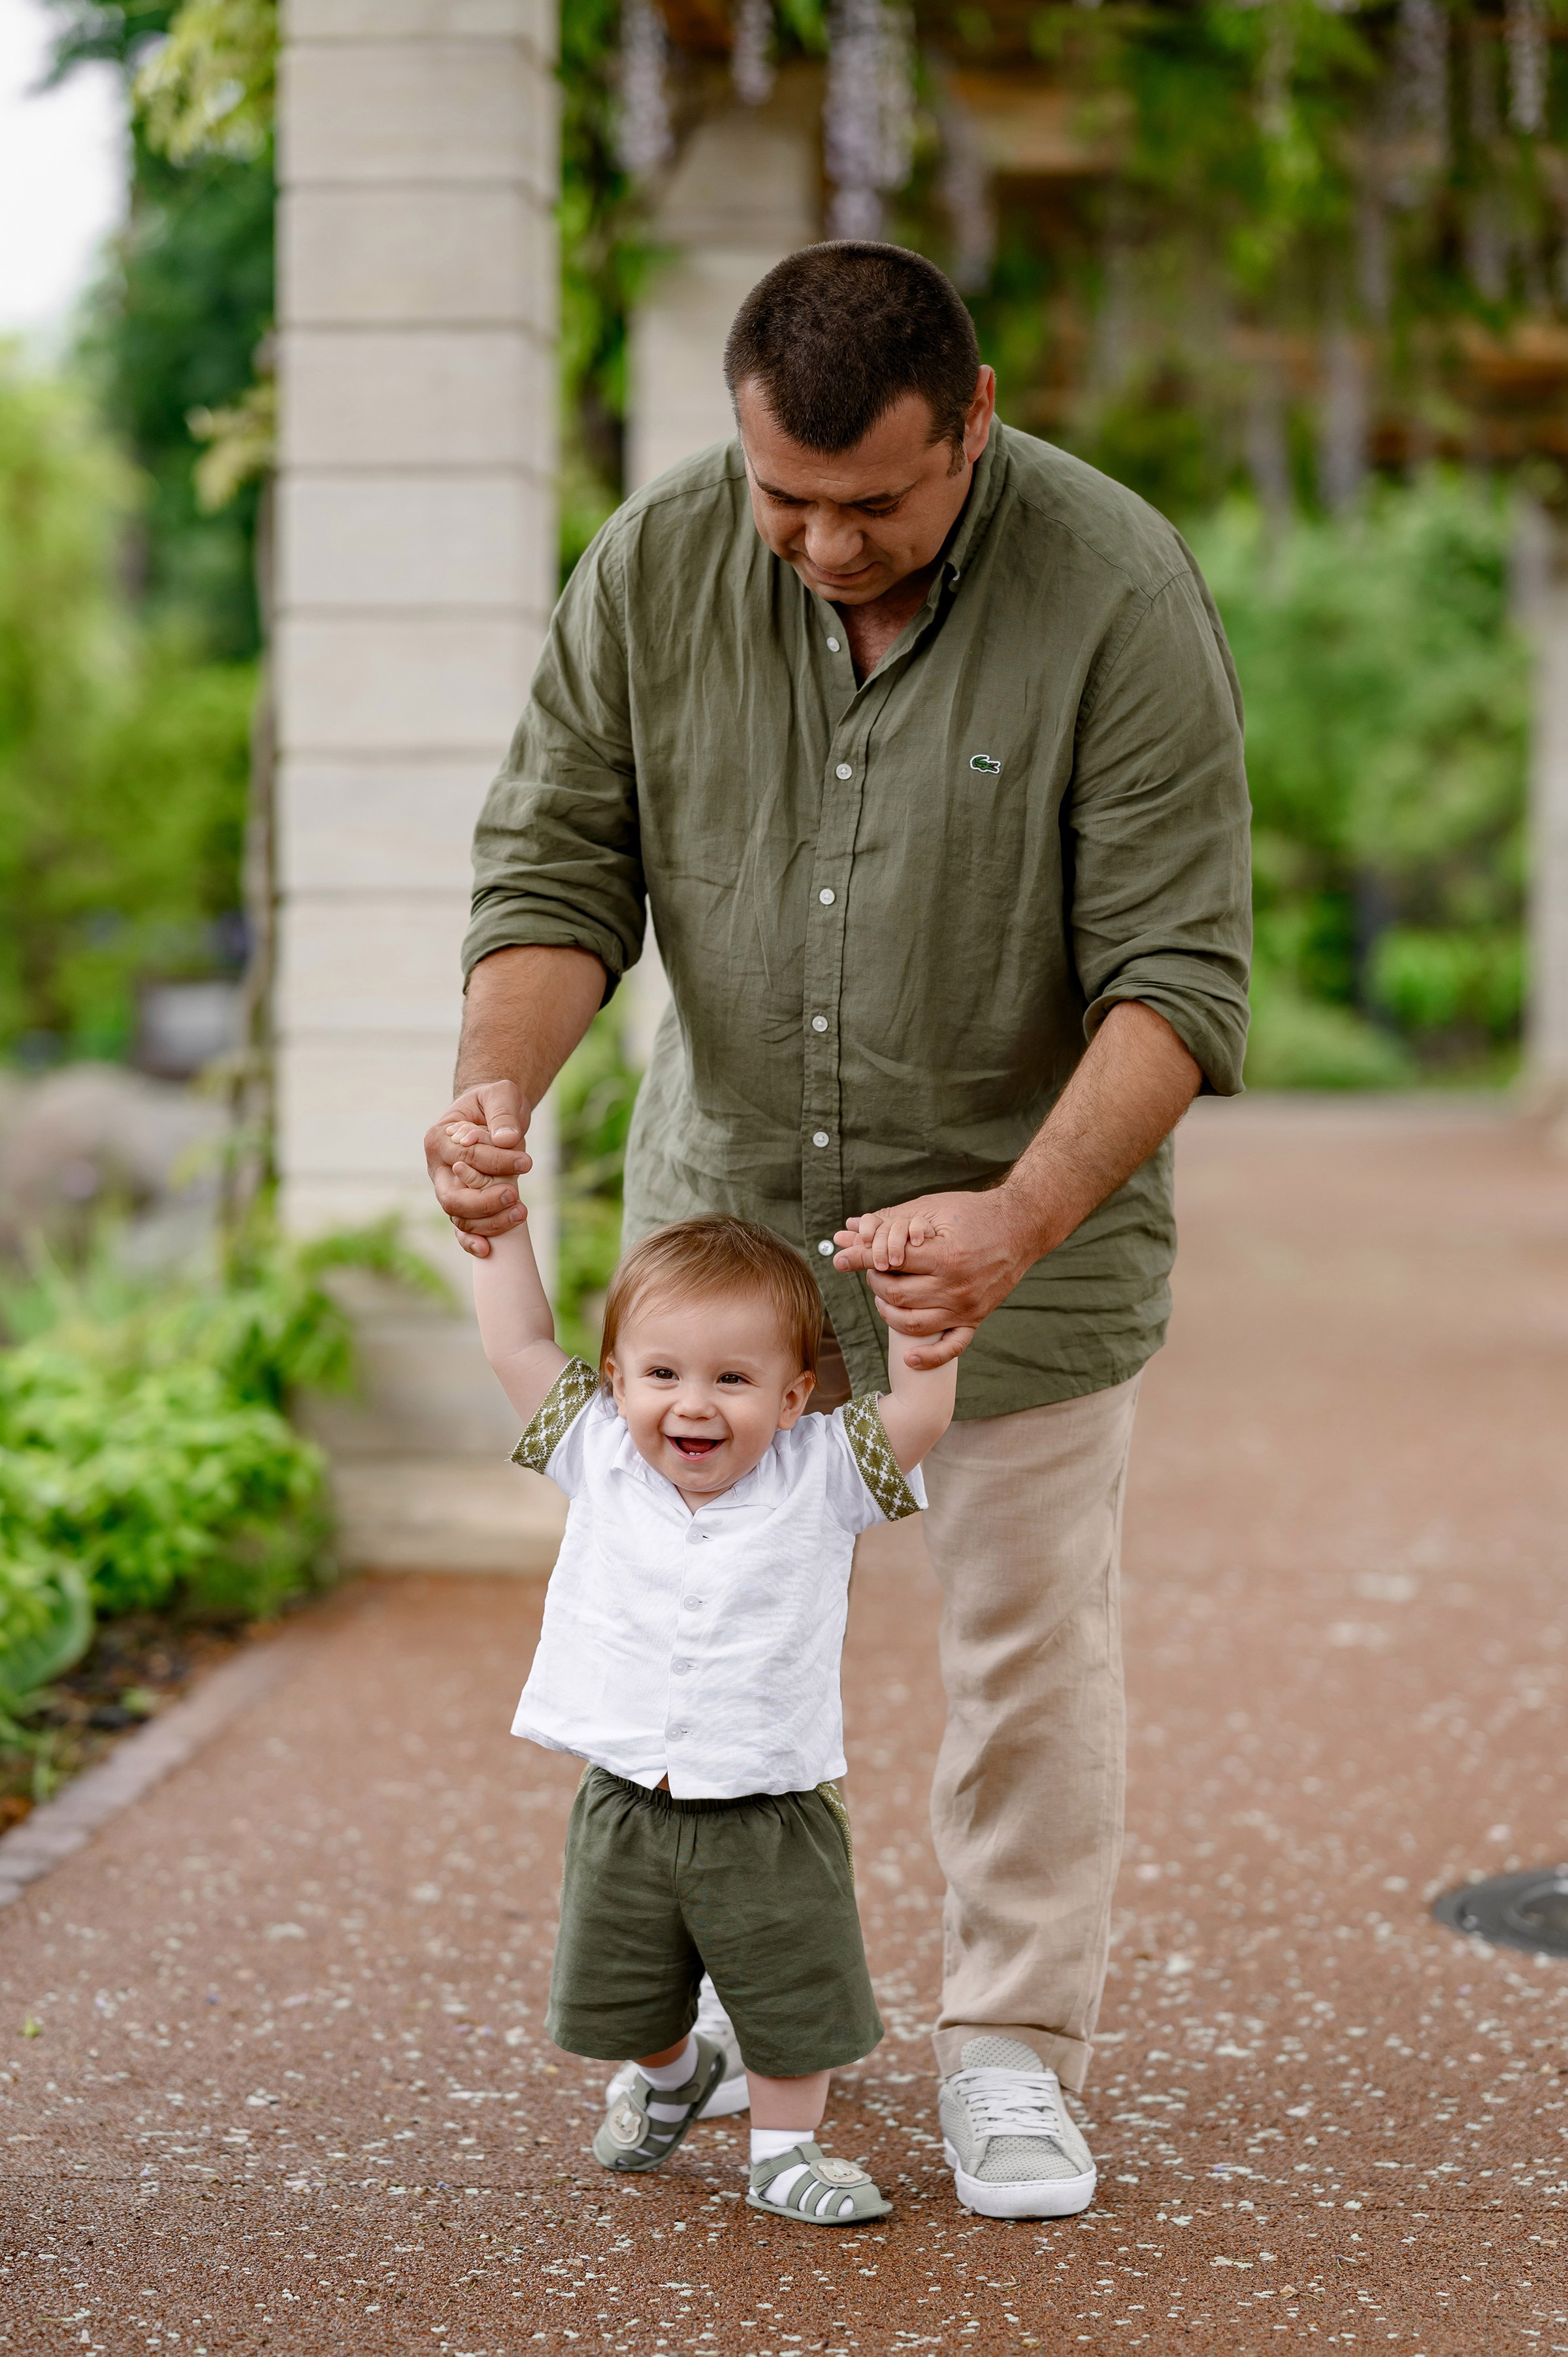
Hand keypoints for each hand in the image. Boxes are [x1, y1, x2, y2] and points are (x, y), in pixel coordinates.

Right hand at [424, 1079, 532, 1259]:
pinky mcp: (461, 1205)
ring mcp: (447, 1190)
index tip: (526, 1162)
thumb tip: (507, 1140)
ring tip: (521, 1212)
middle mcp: (437, 1169)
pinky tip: (489, 1250)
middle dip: (484, 1201)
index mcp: (439, 1139)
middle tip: (515, 1195)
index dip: (496, 1162)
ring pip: (458, 1217)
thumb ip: (502, 1115)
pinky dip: (471, 1242)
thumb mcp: (500, 1096)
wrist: (492, 1114)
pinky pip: (461, 1229)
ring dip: (489, 1222)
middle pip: (451, 1197)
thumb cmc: (493, 1103)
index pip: (465, 1158)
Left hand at [832, 1187, 1036, 1368]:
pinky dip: (928, 1358)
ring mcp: (967, 1307)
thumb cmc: (975, 1212)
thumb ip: (894, 1220)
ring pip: (913, 1324)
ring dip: (888, 1312)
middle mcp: (956, 1286)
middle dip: (875, 1281)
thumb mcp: (934, 1208)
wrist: (1021, 1226)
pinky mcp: (976, 1318)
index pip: (889, 1262)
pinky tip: (909, 1359)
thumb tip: (851, 1227)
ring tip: (884, 1296)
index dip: (860, 1259)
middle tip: (873, 1270)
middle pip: (896, 1295)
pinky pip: (951, 1347)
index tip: (840, 1258)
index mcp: (945, 1256)